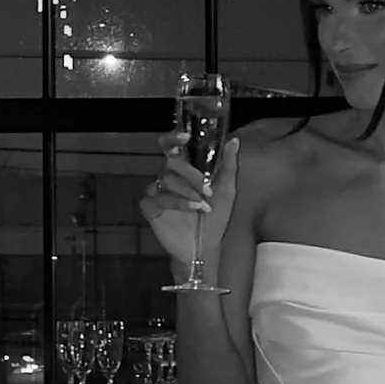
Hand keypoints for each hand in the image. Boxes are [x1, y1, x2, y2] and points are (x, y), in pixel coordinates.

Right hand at [139, 129, 239, 282]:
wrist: (206, 246)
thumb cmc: (215, 217)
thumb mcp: (227, 190)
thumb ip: (228, 165)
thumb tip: (233, 141)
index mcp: (183, 169)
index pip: (171, 146)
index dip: (174, 138)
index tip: (186, 137)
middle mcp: (168, 177)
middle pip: (171, 163)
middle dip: (191, 174)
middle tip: (207, 188)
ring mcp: (157, 193)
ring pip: (165, 181)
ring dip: (187, 192)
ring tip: (203, 205)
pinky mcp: (151, 209)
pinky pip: (157, 199)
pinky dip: (177, 203)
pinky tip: (192, 209)